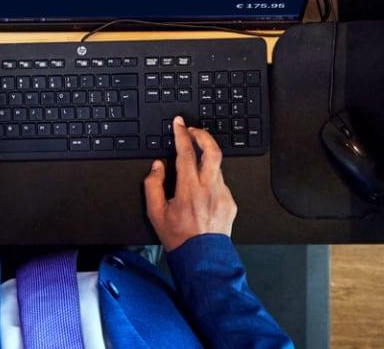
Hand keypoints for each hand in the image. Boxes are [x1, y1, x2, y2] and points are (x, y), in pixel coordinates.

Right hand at [143, 116, 237, 252]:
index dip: (182, 135)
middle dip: (203, 135)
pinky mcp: (230, 202)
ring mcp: (222, 195)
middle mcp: (209, 189)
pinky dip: (211, 179)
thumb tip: (157, 166)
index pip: (186, 154)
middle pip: (212, 151)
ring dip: (206, 159)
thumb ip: (153, 186)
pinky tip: (202, 189)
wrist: (202, 258)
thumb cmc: (179, 238)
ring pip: (217, 166)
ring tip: (194, 163)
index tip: (179, 124)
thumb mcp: (156, 213)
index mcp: (189, 190)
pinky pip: (221, 182)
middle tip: (193, 130)